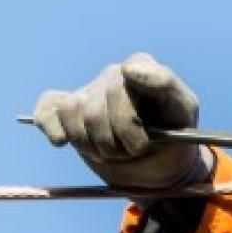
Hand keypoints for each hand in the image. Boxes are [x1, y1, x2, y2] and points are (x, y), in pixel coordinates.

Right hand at [33, 53, 213, 190]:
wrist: (160, 165)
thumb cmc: (174, 138)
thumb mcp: (183, 114)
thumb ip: (165, 85)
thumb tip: (128, 68)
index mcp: (145, 69)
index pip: (132, 74)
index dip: (129, 111)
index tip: (139, 126)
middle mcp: (114, 75)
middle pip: (97, 111)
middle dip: (117, 143)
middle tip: (135, 152)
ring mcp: (89, 90)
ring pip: (73, 114)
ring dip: (93, 146)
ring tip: (114, 151)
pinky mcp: (66, 108)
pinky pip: (48, 112)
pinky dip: (56, 131)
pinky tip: (66, 142)